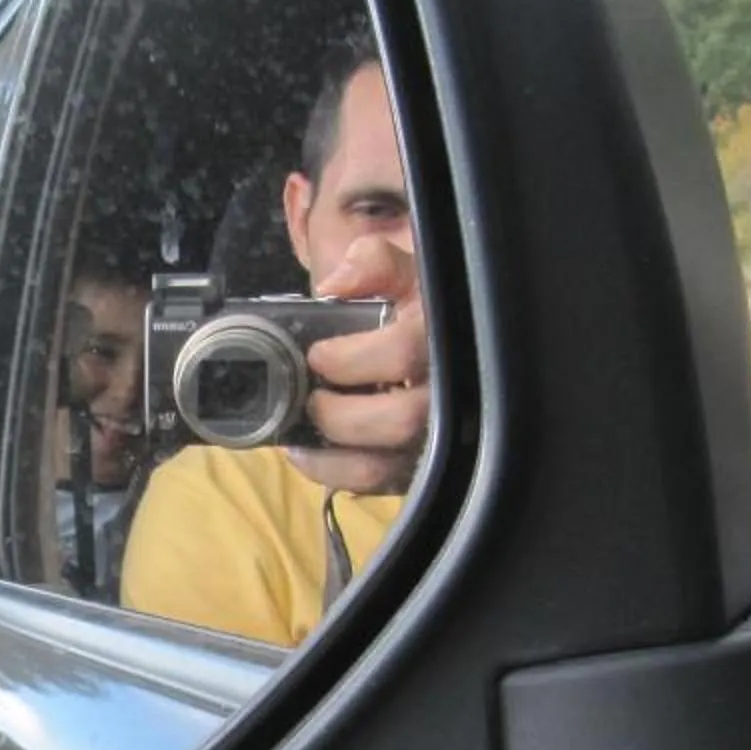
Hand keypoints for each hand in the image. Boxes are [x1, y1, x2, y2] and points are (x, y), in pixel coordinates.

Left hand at [290, 233, 428, 494]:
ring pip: (384, 466)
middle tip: (313, 398)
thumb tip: (335, 286)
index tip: (319, 355)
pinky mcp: (415, 467)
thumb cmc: (418, 307)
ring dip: (329, 455)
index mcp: (440, 338)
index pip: (403, 354)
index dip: (351, 359)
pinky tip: (307, 453)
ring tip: (301, 433)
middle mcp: (444, 394)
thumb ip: (372, 263)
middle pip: (399, 420)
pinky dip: (333, 474)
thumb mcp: (404, 272)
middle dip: (340, 414)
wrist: (450, 342)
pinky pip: (374, 486)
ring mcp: (431, 438)